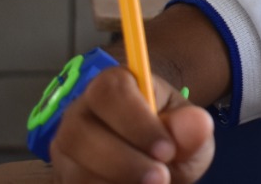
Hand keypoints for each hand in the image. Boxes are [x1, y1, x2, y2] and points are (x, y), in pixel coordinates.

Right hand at [49, 67, 213, 183]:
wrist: (152, 157)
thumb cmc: (170, 135)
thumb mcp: (190, 128)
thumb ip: (193, 127)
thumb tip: (197, 123)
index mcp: (113, 86)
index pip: (110, 93)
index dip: (136, 123)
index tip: (167, 151)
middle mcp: (79, 114)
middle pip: (80, 134)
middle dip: (123, 162)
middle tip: (160, 178)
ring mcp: (65, 151)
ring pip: (73, 170)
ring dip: (113, 182)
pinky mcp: (63, 179)